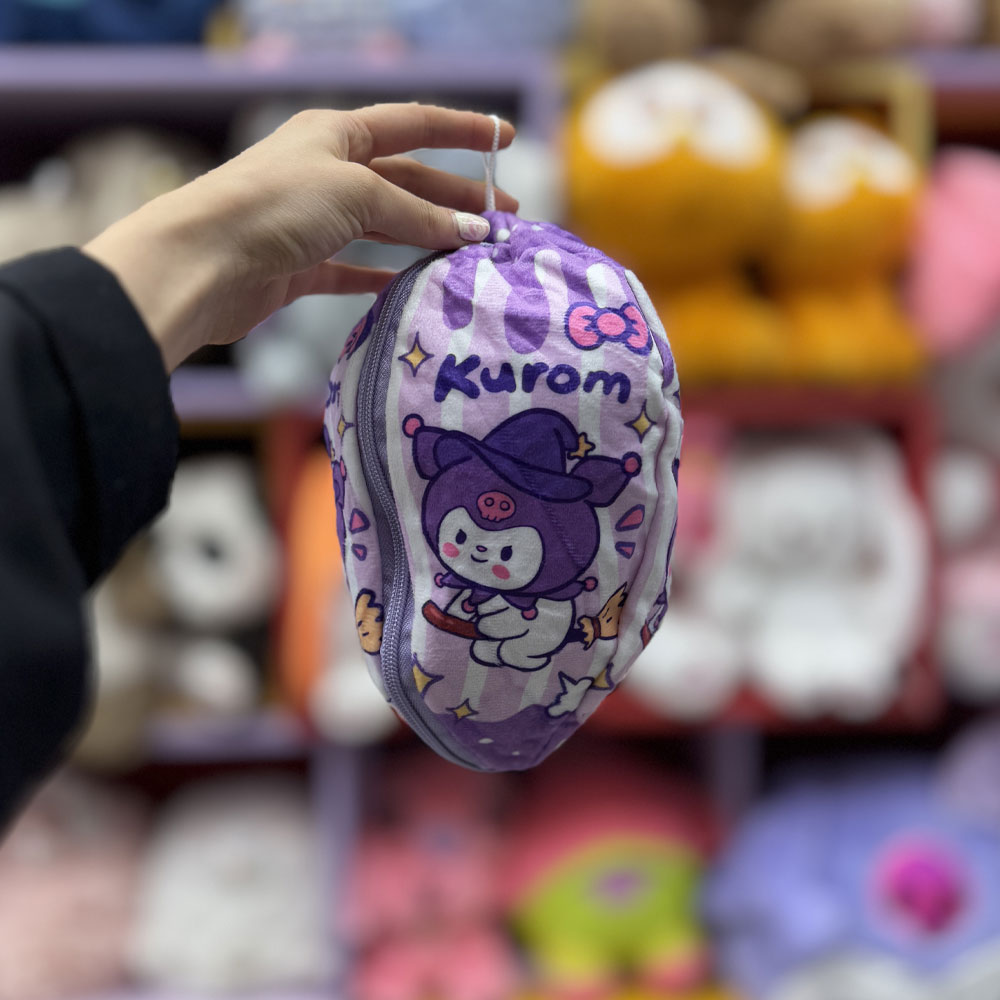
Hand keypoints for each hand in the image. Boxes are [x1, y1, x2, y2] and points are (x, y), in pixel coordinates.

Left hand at [84, 104, 516, 371]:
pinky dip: (385, 276)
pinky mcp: (300, 266)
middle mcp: (326, 172)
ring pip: (384, 226)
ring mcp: (313, 221)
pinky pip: (354, 269)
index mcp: (336, 134)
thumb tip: (473, 234)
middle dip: (456, 197)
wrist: (203, 261)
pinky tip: (413, 285)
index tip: (504, 140)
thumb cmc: (275, 206)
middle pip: (405, 180)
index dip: (462, 130)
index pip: (413, 124)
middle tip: (504, 220)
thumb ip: (417, 215)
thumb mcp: (356, 195)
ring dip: (427, 237)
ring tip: (470, 254)